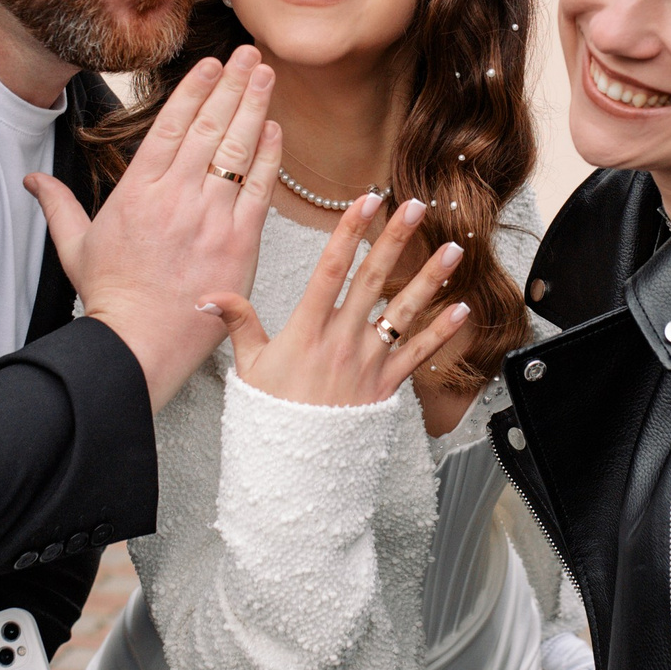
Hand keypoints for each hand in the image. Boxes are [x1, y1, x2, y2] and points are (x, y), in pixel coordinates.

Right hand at [26, 47, 280, 409]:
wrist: (138, 341)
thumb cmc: (111, 298)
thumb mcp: (74, 246)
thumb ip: (57, 205)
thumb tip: (32, 180)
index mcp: (138, 190)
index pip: (172, 125)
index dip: (195, 90)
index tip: (212, 66)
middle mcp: (176, 196)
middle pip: (210, 126)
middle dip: (233, 85)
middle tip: (251, 55)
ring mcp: (209, 217)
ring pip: (237, 150)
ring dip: (255, 107)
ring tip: (266, 76)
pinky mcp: (237, 242)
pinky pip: (258, 189)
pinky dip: (268, 157)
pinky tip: (274, 130)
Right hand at [203, 194, 471, 406]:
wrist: (295, 469)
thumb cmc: (270, 417)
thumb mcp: (248, 366)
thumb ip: (237, 322)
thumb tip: (209, 295)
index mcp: (306, 330)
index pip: (330, 269)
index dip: (348, 231)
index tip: (365, 199)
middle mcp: (341, 341)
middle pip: (371, 280)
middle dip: (394, 239)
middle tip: (416, 205)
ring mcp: (367, 364)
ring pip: (403, 312)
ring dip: (429, 278)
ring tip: (453, 249)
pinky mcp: (385, 388)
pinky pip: (418, 355)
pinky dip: (441, 333)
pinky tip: (461, 309)